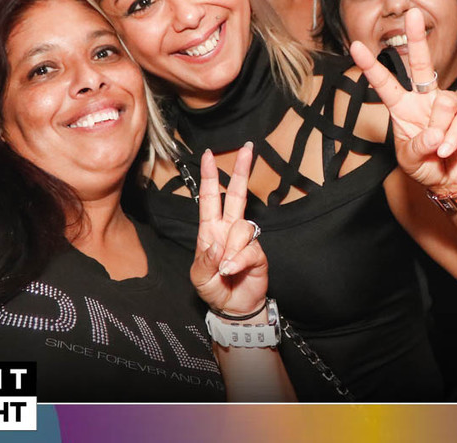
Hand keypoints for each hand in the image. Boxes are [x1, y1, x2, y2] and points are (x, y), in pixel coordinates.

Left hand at [190, 143, 267, 315]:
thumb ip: (205, 261)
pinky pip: (249, 249)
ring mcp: (245, 240)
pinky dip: (238, 261)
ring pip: (241, 227)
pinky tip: (233, 270)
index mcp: (210, 229)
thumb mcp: (198, 277)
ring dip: (231, 248)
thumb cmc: (213, 289)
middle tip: (248, 149)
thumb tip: (216, 245)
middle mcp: (228, 229)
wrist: (232, 308)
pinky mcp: (258, 252)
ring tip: (224, 267)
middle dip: (241, 171)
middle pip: (237, 194)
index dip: (209, 177)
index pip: (210, 198)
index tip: (208, 156)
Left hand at [349, 8, 456, 192]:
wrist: (452, 180)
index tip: (356, 46)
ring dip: (439, 130)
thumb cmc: (426, 165)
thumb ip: (416, 147)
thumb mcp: (410, 160)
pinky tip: (448, 151)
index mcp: (403, 107)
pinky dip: (452, 139)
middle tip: (412, 13)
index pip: (386, 83)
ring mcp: (449, 104)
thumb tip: (435, 134)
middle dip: (417, 38)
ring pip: (444, 103)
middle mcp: (426, 99)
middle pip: (421, 64)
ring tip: (438, 149)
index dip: (371, 66)